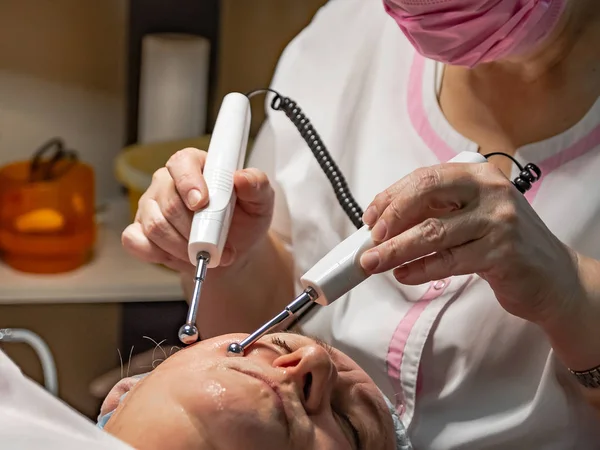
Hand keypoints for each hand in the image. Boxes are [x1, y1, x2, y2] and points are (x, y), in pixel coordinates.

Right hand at [122, 147, 274, 274]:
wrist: (231, 249)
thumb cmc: (244, 220)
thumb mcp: (260, 202)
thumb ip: (256, 186)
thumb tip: (242, 178)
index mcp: (195, 165)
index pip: (182, 163)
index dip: (188, 182)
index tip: (201, 203)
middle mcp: (167, 182)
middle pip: (169, 202)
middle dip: (195, 231)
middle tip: (217, 246)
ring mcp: (150, 205)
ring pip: (155, 226)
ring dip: (182, 247)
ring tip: (205, 254)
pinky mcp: (139, 230)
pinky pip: (135, 241)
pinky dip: (158, 255)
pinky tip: (180, 258)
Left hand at [359, 161, 582, 324]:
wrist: (554, 276)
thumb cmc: (503, 244)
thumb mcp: (472, 216)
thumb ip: (437, 211)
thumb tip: (383, 223)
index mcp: (478, 175)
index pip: (425, 177)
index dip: (391, 197)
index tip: (370, 218)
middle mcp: (490, 191)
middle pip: (426, 194)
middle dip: (391, 217)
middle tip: (370, 240)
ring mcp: (499, 221)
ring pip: (432, 232)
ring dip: (396, 249)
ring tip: (373, 263)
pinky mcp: (502, 253)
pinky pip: (448, 261)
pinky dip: (420, 269)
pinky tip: (403, 275)